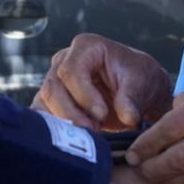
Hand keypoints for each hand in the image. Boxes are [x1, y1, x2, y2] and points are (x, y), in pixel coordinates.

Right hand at [32, 33, 172, 130]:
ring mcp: (55, 79)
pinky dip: (55, 128)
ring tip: (89, 134)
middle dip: (72, 114)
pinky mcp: (51, 100)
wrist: (136, 91)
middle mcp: (64, 60)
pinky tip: (75, 137)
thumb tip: (128, 116)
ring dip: (64, 123)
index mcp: (86, 47)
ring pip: (45, 103)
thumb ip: (132, 99)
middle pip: (53, 88)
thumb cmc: (138, 78)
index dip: (83, 96)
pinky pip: (42, 114)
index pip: (70, 71)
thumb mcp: (141, 83)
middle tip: (94, 130)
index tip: (102, 114)